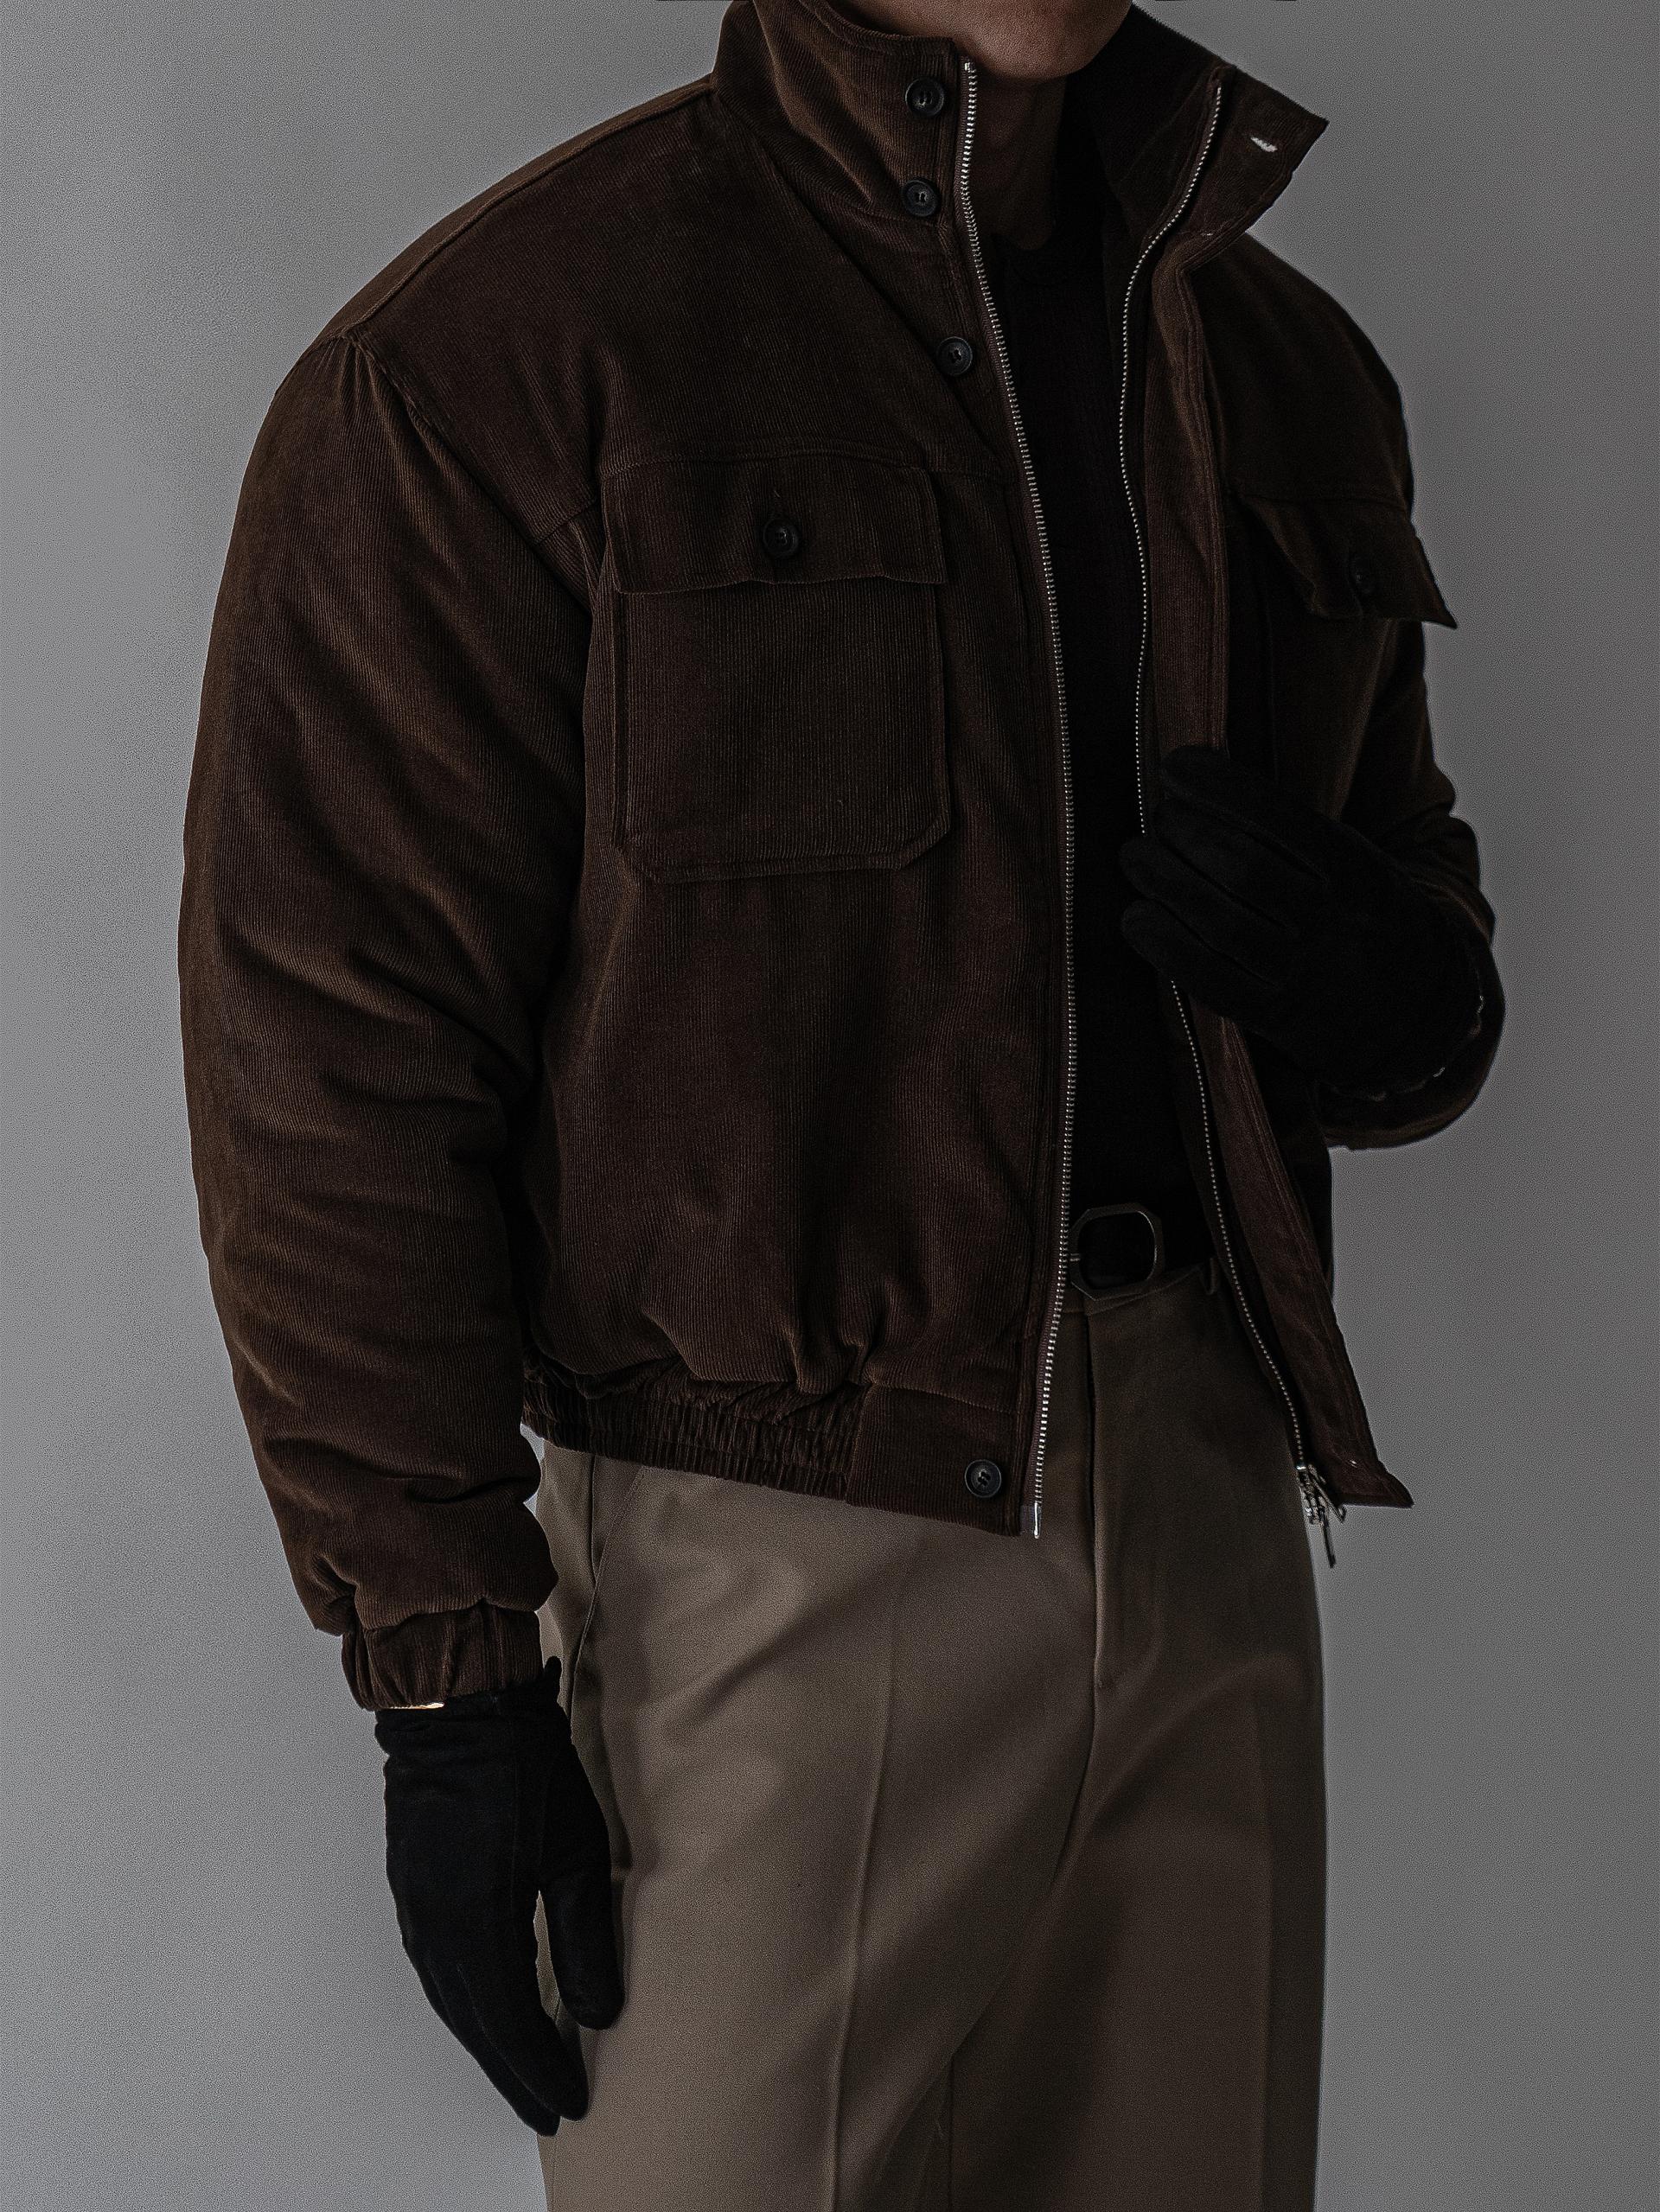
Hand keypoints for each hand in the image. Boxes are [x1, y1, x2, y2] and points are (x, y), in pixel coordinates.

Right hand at [373, 1655, 622, 2133]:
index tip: (570, 2105)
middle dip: (511, 2070)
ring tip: (523, 2071)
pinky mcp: (412, 1888)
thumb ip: (586, 1936)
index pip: (508, 2021)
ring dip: (486, 2041)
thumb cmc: (525, 1768)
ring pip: (451, 1999)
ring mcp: (416, 1908)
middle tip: (547, 2108)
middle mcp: (435, 1927)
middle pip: (474, 2023)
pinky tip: (488, 2010)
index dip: (539, 2069)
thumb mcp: (575, 1850)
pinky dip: (465, 2003)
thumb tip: (600, 2013)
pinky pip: (437, 1970)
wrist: (458, 1707)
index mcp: (475, 1921)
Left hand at [1119, 745, 1483, 1094]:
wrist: (1414, 1008)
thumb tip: (1198, 780)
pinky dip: (1164, 945)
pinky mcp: (1276, 1016)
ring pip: (1221, 923)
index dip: (1218, 786)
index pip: (1279, 817)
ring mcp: (1304, 974)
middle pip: (1243, 869)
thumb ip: (1291, 828)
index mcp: (1355, 870)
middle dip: (1186, 833)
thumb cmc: (1361, 912)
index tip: (1176, 765)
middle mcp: (1333, 923)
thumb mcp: (1352, 859)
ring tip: (1137, 856)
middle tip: (1159, 818)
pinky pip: (1210, 980)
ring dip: (1165, 882)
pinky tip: (1137, 918)